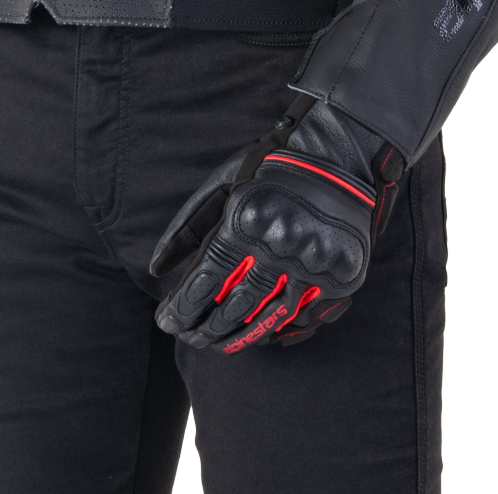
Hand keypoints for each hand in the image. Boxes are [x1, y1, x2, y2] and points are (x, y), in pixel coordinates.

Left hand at [150, 99, 403, 353]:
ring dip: (239, 338)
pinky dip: (279, 332)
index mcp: (247, 221)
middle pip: (235, 308)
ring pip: (269, 320)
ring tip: (218, 344)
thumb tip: (156, 269)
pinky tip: (259, 335)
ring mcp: (314, 263)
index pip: (206, 281)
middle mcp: (280, 246)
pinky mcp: (341, 275)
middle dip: (206, 330)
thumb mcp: (223, 185)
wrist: (337, 153)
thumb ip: (188, 227)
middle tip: (190, 338)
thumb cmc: (269, 166)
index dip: (182, 308)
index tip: (166, 322)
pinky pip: (304, 319)